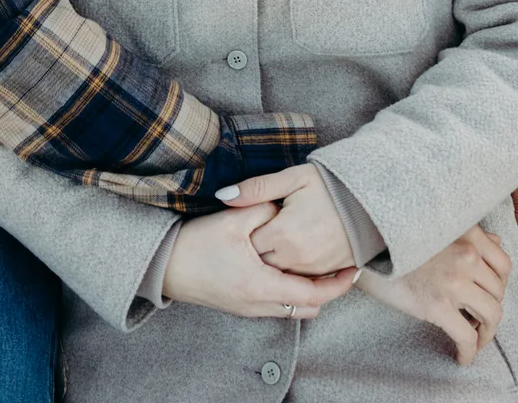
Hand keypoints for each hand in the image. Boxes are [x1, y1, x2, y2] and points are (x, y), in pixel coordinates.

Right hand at [162, 202, 359, 318]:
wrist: (164, 267)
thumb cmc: (196, 245)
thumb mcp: (232, 220)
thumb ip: (264, 210)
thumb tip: (284, 208)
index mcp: (263, 286)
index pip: (315, 295)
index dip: (338, 284)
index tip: (353, 268)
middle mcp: (260, 304)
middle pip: (309, 308)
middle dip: (328, 290)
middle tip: (339, 267)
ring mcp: (250, 308)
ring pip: (293, 309)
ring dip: (309, 292)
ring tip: (317, 267)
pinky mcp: (240, 305)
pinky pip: (277, 306)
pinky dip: (291, 292)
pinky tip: (288, 269)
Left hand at [216, 164, 353, 274]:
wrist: (373, 201)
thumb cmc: (331, 185)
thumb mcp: (293, 178)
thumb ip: (256, 188)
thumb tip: (223, 196)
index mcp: (283, 232)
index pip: (248, 243)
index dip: (245, 232)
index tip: (248, 222)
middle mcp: (296, 256)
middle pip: (261, 262)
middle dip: (256, 250)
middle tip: (258, 234)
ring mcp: (312, 268)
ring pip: (279, 273)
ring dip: (273, 261)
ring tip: (275, 242)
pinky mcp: (327, 273)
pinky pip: (300, 278)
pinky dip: (292, 268)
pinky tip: (292, 252)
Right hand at [357, 226, 510, 365]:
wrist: (362, 252)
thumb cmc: (396, 241)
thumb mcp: (437, 228)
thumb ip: (468, 233)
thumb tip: (495, 240)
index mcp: (467, 234)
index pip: (504, 265)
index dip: (500, 286)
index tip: (490, 296)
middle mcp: (466, 254)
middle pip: (499, 292)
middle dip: (492, 311)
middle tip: (479, 321)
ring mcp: (453, 280)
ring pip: (491, 315)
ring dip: (487, 333)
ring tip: (476, 340)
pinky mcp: (437, 305)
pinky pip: (467, 336)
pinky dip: (469, 351)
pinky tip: (462, 357)